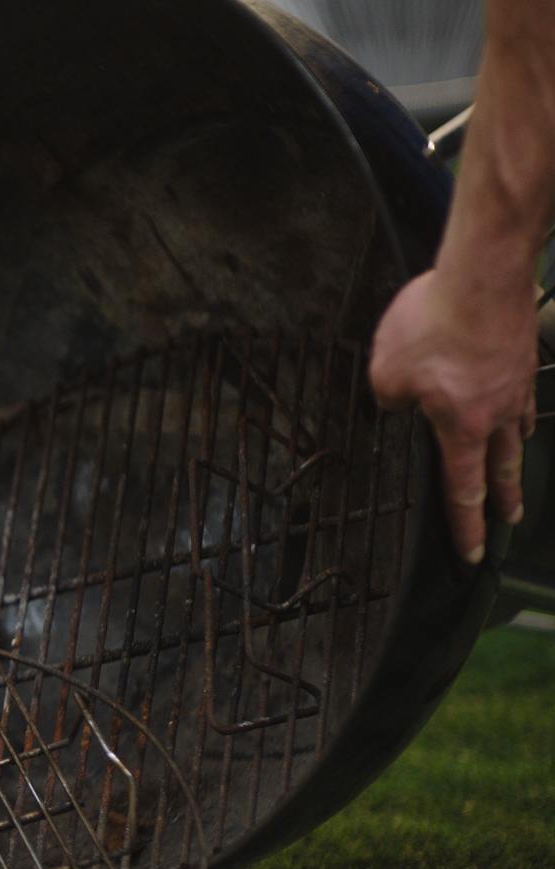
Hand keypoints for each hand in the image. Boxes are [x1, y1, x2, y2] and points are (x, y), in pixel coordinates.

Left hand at [369, 268, 537, 562]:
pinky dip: (518, 409)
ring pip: (517, 430)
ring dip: (514, 454)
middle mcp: (496, 414)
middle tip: (509, 521)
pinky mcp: (521, 355)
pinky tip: (518, 407)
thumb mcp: (386, 373)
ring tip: (514, 468)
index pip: (462, 491)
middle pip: (501, 468)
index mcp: (460, 428)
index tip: (471, 554)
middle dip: (502, 500)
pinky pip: (522, 394)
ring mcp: (515, 384)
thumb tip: (400, 404)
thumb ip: (390, 399)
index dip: (465, 527)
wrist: (484, 274)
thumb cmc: (433, 324)